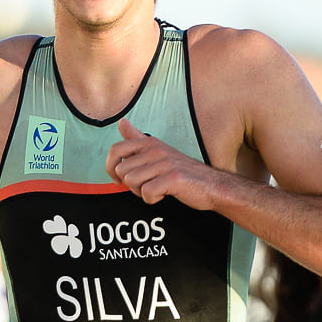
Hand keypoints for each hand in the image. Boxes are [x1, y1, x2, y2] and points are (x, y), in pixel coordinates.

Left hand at [106, 118, 226, 209]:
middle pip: (123, 171)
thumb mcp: (159, 151)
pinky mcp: (173, 178)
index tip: (117, 178)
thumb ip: (138, 138)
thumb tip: (121, 122)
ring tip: (157, 189)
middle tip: (148, 185)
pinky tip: (164, 194)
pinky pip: (147, 193)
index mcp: (150, 143)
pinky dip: (153, 199)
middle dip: (131, 184)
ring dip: (141, 192)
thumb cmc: (182, 171)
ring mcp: (165, 163)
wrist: (211, 185)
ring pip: (132, 182)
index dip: (110, 167)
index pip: (116, 150)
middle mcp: (156, 150)